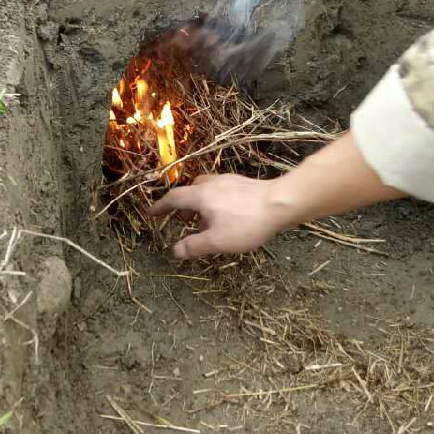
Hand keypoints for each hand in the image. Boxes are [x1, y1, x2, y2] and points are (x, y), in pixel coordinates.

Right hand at [147, 173, 295, 259]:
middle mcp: (212, 184)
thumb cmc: (247, 222)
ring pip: (206, 190)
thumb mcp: (217, 241)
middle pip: (190, 192)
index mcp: (201, 195)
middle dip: (182, 206)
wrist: (281, 203)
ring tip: (204, 221)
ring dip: (199, 204)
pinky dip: (215, 201)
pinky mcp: (244, 184)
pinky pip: (221, 191)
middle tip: (180, 220)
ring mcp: (229, 181)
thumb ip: (194, 246)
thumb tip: (175, 251)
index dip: (160, 206)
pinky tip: (226, 214)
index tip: (151, 213)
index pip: (174, 198)